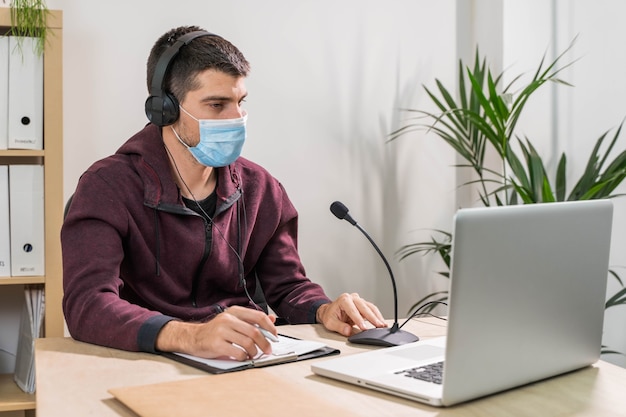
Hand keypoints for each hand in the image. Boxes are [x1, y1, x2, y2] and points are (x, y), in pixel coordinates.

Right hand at [155, 306, 276, 360]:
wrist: (193, 337)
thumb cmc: (216, 330)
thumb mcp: (233, 320)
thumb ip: (251, 319)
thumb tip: (272, 319)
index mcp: (234, 311)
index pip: (258, 316)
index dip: (270, 327)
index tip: (275, 335)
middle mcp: (227, 319)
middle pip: (254, 331)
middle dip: (265, 342)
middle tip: (268, 349)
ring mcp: (221, 331)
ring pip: (247, 342)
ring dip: (254, 351)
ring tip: (253, 354)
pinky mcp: (216, 344)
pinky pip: (237, 352)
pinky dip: (244, 357)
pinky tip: (243, 357)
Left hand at [316, 293, 386, 336]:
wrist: (330, 311)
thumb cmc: (330, 315)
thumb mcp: (330, 322)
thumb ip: (339, 327)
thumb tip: (348, 331)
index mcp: (344, 300)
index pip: (353, 310)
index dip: (358, 319)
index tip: (364, 328)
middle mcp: (352, 298)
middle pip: (364, 307)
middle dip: (372, 317)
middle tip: (378, 326)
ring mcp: (359, 301)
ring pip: (370, 307)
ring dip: (377, 316)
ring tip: (382, 325)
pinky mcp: (363, 305)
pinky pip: (372, 310)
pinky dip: (377, 316)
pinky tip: (381, 322)